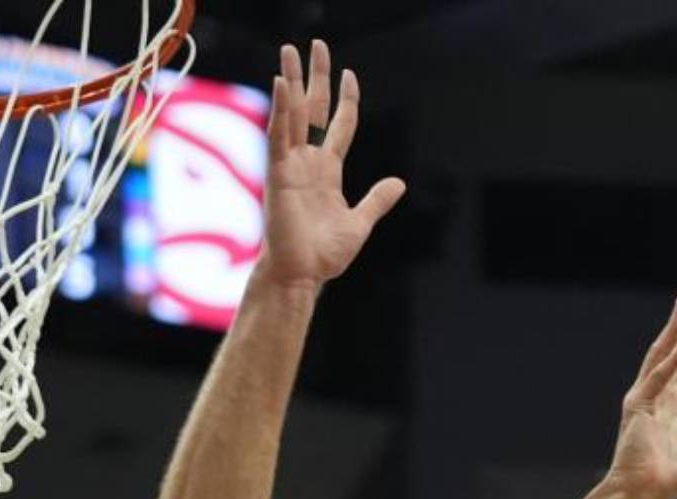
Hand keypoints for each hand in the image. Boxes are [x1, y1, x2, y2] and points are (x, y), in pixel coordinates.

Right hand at [255, 40, 406, 290]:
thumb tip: (398, 183)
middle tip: (315, 45)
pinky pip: (280, 135)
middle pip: (313, 109)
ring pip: (293, 114)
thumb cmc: (324, 255)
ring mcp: (291, 165)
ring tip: (290, 50)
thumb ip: (376, 200)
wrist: (302, 275)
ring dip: (292, 80)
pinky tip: (282, 83)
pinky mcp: (278, 174)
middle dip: (315, 76)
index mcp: (327, 171)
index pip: (339, 125)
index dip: (346, 99)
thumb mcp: (360, 222)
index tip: (350, 74)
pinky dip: (281, 109)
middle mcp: (308, 162)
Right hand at [605, 294, 676, 498]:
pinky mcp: (638, 405)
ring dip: (676, 328)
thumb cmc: (671, 477)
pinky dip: (674, 357)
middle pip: (672, 353)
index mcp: (670, 408)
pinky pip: (659, 376)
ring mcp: (644, 399)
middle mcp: (655, 397)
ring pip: (662, 355)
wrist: (645, 493)